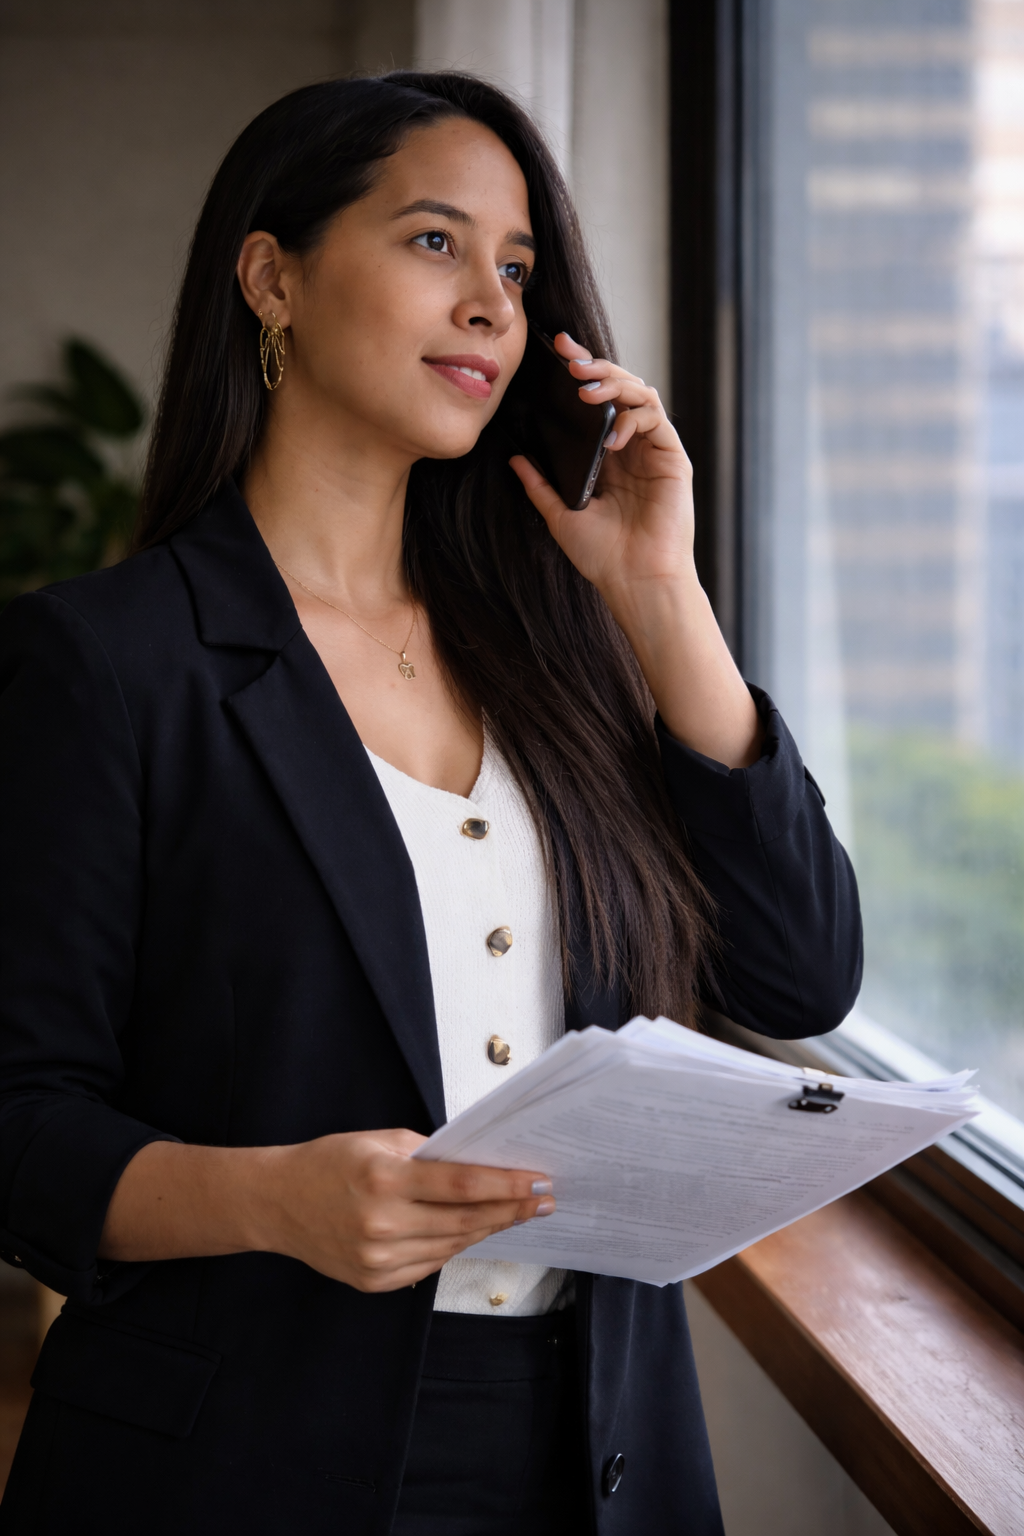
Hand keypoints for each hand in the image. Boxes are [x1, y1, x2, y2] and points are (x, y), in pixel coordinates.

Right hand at [256, 1128, 554, 1291]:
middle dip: (511, 1210)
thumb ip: (428, 1154)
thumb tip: (477, 1164)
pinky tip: (475, 1232)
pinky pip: (429, 1265)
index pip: (461, 1185)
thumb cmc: (328, 1163)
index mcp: (383, 1179)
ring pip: (451, 1246)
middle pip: (464, 1221)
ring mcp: (376, 1259)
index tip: (538, 1181)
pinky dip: (454, 1246)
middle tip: (543, 1200)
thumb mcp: (378, 1141)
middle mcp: (381, 1224)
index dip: (506, 1185)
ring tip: (517, 1213)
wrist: (276, 1203)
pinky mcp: (374, 1281)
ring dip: (489, 1229)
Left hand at [509, 333, 761, 767]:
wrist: (634, 582)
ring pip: (641, 394)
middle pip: (619, 389)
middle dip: (595, 366)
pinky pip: (656, 420)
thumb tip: (514, 458)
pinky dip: (633, 417)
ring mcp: (654, 451)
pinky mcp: (673, 459)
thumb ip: (539, 485)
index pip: (595, 403)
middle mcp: (632, 447)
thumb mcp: (560, 515)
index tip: (556, 353)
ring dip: (613, 383)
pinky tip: (611, 432)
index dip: (580, 373)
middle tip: (570, 357)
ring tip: (585, 388)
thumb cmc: (603, 556)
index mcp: (608, 456)